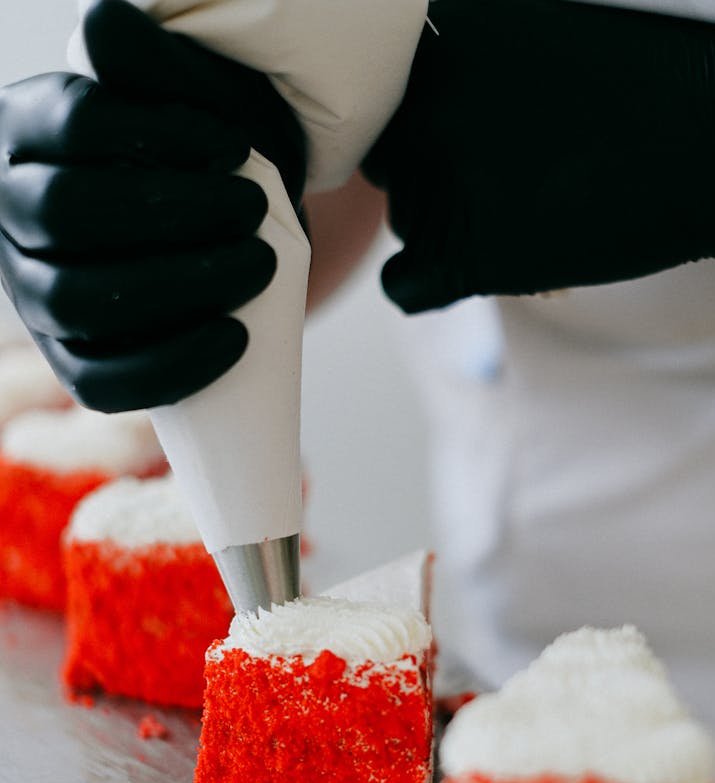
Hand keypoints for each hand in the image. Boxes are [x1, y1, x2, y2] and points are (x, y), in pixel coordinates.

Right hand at [0, 0, 305, 411]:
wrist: (229, 223)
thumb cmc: (210, 158)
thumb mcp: (191, 94)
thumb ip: (150, 61)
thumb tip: (102, 28)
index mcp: (26, 130)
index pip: (73, 127)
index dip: (157, 136)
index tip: (233, 146)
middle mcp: (11, 211)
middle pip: (65, 215)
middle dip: (172, 213)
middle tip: (252, 209)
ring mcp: (33, 292)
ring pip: (77, 302)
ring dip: (178, 286)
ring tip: (257, 266)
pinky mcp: (70, 358)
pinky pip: (99, 382)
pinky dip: (169, 366)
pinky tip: (234, 339)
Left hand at [364, 0, 714, 311]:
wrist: (708, 145)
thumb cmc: (631, 85)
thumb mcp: (527, 33)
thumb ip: (455, 63)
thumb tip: (401, 107)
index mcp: (437, 44)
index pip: (379, 100)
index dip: (420, 127)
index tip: (468, 136)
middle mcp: (424, 109)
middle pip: (388, 162)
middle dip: (430, 173)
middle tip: (502, 173)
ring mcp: (442, 186)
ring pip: (405, 222)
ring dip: (445, 224)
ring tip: (523, 205)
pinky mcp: (469, 258)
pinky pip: (405, 287)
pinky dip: (429, 282)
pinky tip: (473, 261)